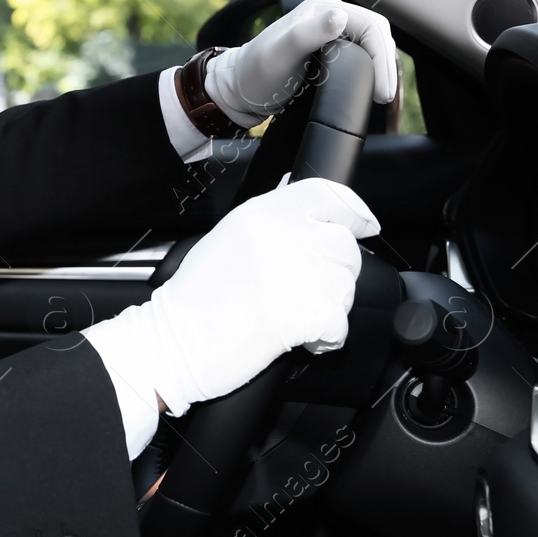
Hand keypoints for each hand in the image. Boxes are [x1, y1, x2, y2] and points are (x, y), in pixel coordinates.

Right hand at [114, 178, 379, 415]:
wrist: (174, 341)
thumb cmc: (194, 298)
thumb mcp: (228, 238)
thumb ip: (270, 220)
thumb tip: (304, 205)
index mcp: (263, 214)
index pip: (326, 194)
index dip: (353, 210)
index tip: (363, 224)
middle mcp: (284, 236)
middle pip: (344, 244)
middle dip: (335, 271)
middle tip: (308, 289)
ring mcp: (299, 274)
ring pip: (346, 285)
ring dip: (329, 305)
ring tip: (294, 313)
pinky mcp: (308, 312)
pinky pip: (340, 324)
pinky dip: (325, 337)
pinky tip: (299, 336)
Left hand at [202, 0, 397, 128]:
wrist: (236, 91)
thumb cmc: (253, 73)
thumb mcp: (279, 53)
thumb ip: (308, 33)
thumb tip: (340, 16)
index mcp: (322, 9)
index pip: (371, 26)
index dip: (382, 57)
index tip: (381, 89)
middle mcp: (328, 17)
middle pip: (376, 35)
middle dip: (386, 64)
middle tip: (383, 95)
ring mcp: (330, 34)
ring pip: (371, 46)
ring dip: (381, 67)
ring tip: (381, 93)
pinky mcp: (329, 52)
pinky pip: (361, 58)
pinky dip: (371, 71)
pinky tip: (370, 87)